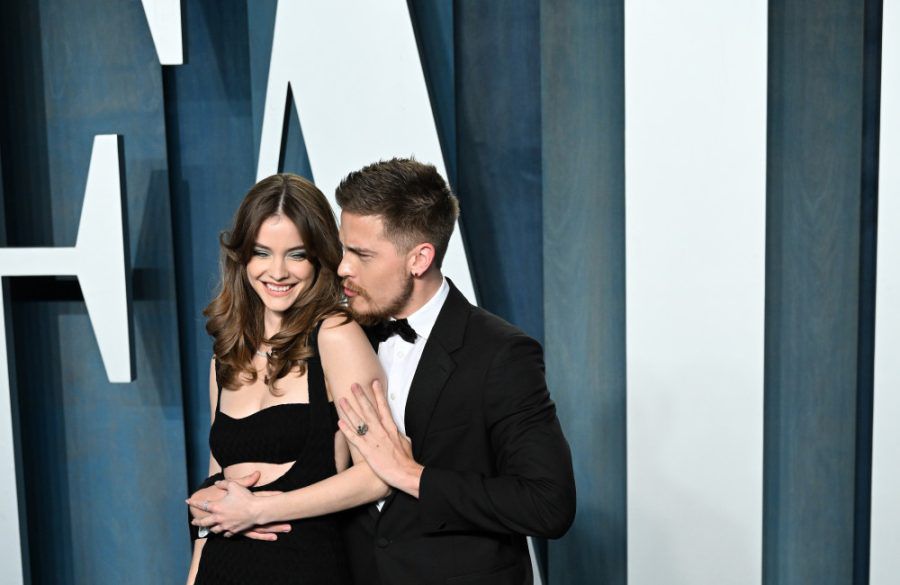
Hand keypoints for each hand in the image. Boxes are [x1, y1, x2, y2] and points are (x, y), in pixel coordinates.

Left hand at [188, 475, 289, 540]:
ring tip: (208, 527)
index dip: (194, 503)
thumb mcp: (234, 485)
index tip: (187, 501)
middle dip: (197, 522)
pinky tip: (223, 531)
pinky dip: (223, 533)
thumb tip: (217, 483)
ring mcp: (226, 526)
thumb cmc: (245, 497)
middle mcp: (219, 518)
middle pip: (204, 522)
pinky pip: (225, 534)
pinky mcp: (233, 530)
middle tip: (193, 521)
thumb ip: (223, 483)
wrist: (256, 510)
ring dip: (210, 528)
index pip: (202, 505)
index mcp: (217, 507)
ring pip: (214, 530)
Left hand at [337, 380, 422, 496]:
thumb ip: (400, 436)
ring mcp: (373, 440)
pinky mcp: (367, 450)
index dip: (378, 394)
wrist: (405, 473)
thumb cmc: (406, 460)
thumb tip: (400, 434)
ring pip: (359, 421)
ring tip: (342, 400)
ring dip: (349, 410)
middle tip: (353, 385)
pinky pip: (354, 438)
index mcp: (391, 428)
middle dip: (360, 396)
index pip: (383, 407)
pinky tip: (339, 422)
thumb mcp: (406, 443)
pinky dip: (346, 430)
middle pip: (369, 410)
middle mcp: (381, 431)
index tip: (374, 382)